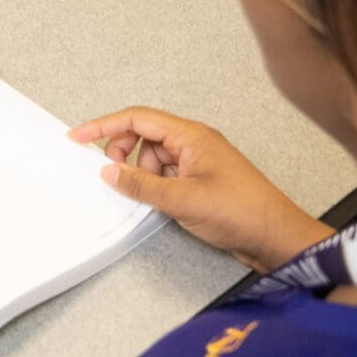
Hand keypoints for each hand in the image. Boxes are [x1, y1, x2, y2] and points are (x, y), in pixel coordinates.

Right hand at [68, 107, 333, 271]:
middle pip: (144, 135)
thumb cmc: (242, 212)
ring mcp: (199, 162)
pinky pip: (167, 174)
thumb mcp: (183, 200)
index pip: (138, 119)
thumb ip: (142, 185)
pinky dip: (155, 185)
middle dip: (123, 152)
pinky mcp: (202, 182)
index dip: (105, 125)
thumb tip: (109, 172)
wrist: (277, 237)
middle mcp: (194, 143)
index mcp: (191, 136)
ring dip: (142, 173)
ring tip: (146, 196)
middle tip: (113, 175)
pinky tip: (157, 202)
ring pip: (154, 157)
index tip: (79, 137)